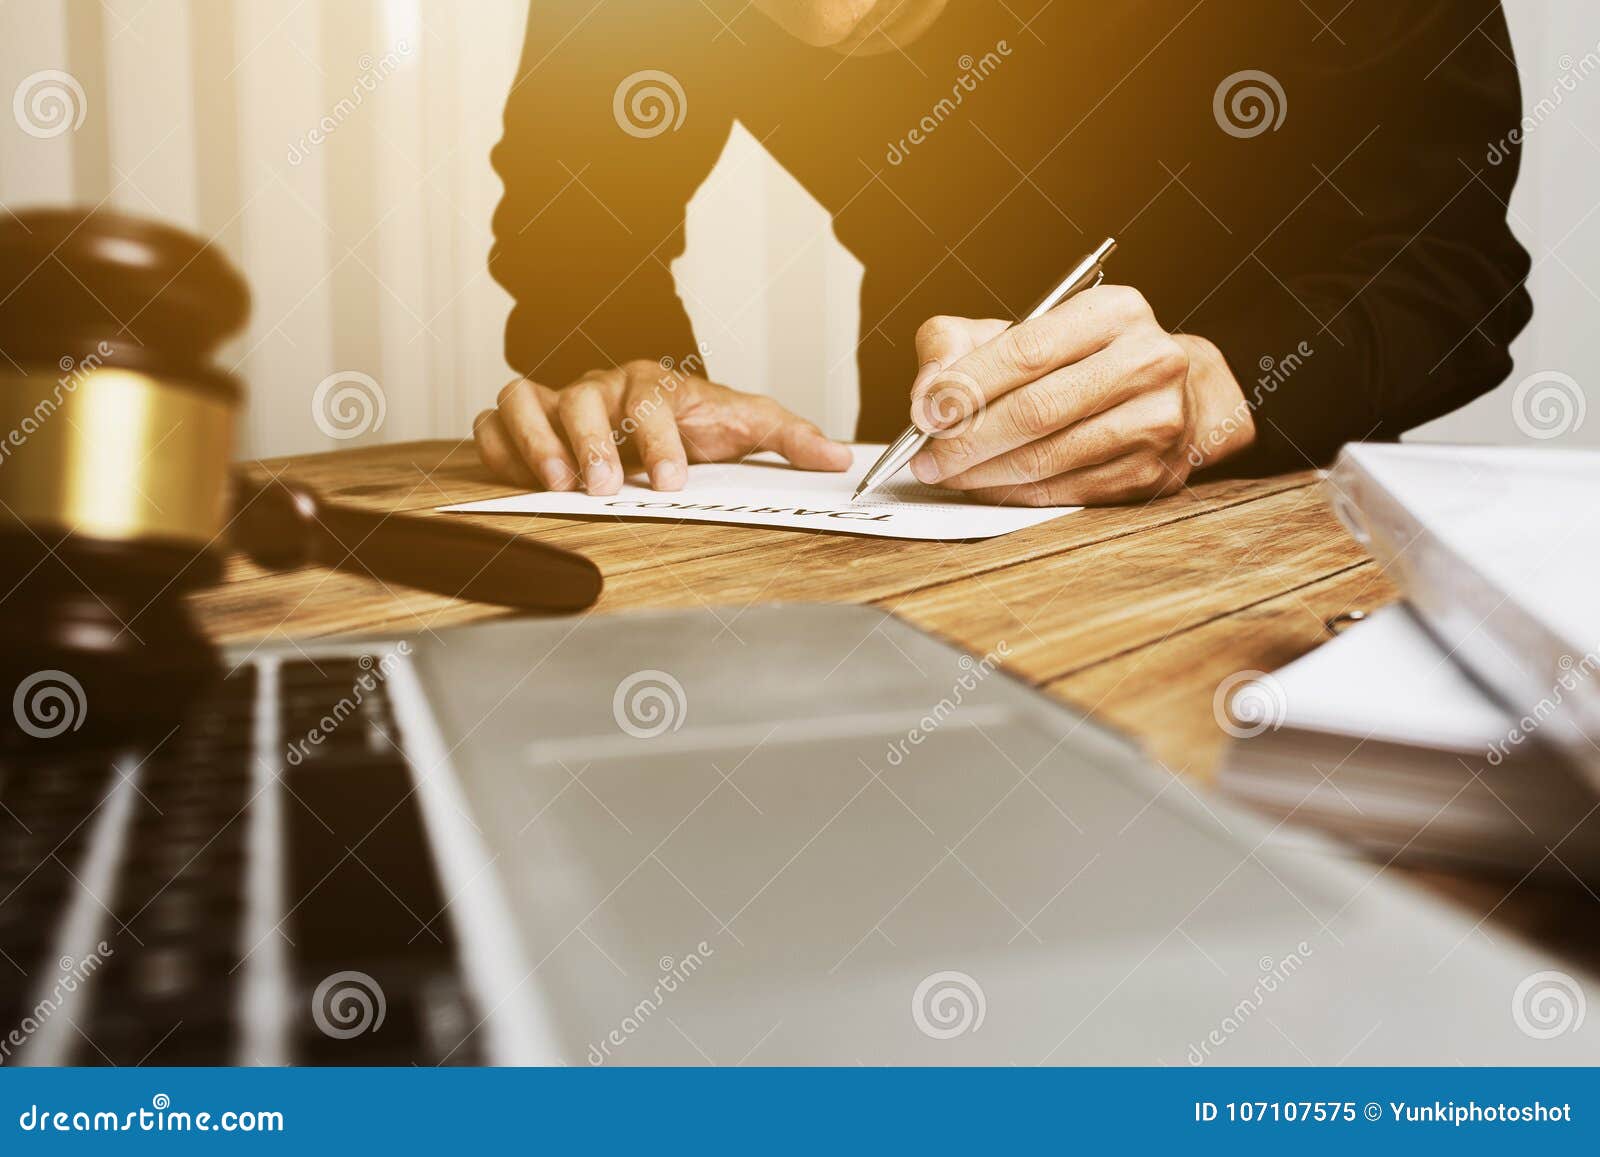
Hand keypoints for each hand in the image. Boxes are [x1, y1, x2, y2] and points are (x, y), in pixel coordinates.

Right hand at [474, 360, 851, 493]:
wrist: (663, 423)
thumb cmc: (698, 426)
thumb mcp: (748, 428)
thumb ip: (790, 437)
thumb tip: (837, 457)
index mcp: (653, 385)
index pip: (649, 397)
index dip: (657, 437)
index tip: (672, 480)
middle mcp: (601, 388)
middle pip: (580, 397)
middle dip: (590, 443)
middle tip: (604, 486)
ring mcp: (558, 403)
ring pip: (524, 399)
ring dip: (536, 442)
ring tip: (557, 485)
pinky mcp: (526, 425)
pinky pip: (492, 421)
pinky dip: (497, 445)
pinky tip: (518, 476)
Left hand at [904, 286, 1255, 504]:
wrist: (1171, 394)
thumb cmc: (1079, 360)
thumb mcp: (1021, 330)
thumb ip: (958, 344)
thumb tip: (925, 393)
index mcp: (1114, 311)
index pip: (1027, 351)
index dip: (968, 386)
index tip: (924, 413)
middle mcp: (1147, 361)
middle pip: (1037, 410)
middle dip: (968, 439)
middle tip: (927, 458)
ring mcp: (1156, 421)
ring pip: (1048, 458)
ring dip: (984, 474)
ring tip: (948, 473)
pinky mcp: (1152, 473)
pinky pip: (1065, 491)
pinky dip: (1014, 494)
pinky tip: (987, 486)